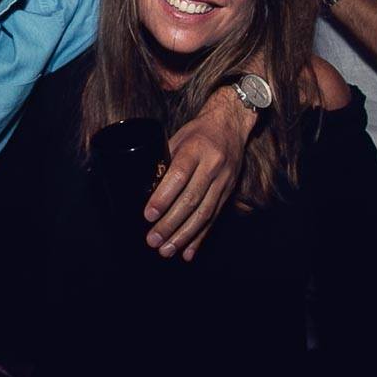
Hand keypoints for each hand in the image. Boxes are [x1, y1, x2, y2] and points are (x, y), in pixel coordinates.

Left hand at [145, 91, 250, 260]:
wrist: (232, 124)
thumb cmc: (199, 131)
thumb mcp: (179, 137)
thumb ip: (164, 161)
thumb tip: (143, 185)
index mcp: (196, 149)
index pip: (178, 176)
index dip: (163, 198)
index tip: (148, 215)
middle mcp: (212, 166)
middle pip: (191, 200)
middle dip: (170, 224)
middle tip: (153, 241)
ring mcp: (223, 181)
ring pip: (204, 213)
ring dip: (184, 236)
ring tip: (167, 251)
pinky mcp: (228, 193)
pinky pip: (214, 218)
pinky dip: (200, 238)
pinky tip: (188, 252)